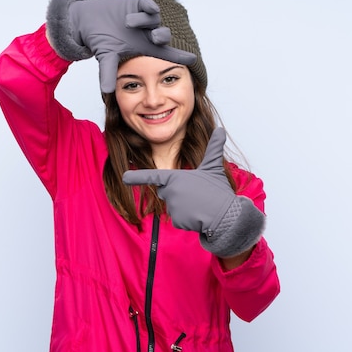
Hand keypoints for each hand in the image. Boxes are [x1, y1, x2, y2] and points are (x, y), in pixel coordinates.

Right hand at [46, 0, 196, 92]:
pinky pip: (148, 4)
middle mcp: (147, 34)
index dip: (179, 56)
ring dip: (145, 21)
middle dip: (162, 36)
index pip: (166, 53)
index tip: (193, 59)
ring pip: (154, 20)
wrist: (88, 21)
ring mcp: (143, 18)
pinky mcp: (137, 4)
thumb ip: (107, 73)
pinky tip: (147, 7)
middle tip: (155, 38)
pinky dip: (149, 6)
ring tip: (129, 22)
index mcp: (144, 47)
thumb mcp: (105, 57)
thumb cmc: (100, 40)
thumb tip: (106, 91)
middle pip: (163, 36)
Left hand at [122, 128, 264, 256]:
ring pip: (172, 206)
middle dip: (177, 193)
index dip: (137, 177)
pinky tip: (198, 216)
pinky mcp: (177, 221)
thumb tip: (220, 130)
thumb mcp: (214, 167)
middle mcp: (170, 192)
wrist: (227, 216)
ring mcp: (172, 207)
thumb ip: (214, 148)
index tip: (124, 177)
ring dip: (183, 206)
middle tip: (196, 194)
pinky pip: (177, 219)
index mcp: (175, 178)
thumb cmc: (219, 191)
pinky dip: (187, 219)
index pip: (153, 177)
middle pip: (165, 192)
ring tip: (199, 205)